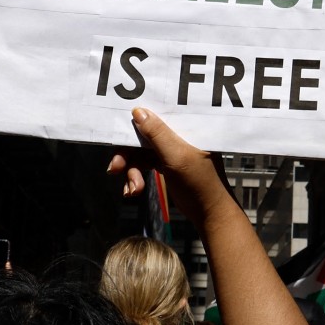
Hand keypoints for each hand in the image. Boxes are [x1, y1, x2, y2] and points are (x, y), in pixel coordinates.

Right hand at [106, 108, 229, 222]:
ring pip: (140, 151)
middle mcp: (178, 134)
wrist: (209, 214)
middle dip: (127, 153)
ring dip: (130, 170)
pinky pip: (143, 164)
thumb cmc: (200, 183)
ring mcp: (171, 149)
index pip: (159, 113)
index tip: (119, 130)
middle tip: (115, 168)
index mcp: (187, 126)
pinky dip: (135, 177)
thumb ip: (158, 134)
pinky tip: (133, 190)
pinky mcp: (165, 164)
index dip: (138, 118)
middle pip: (143, 134)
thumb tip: (138, 111)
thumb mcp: (177, 156)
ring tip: (132, 189)